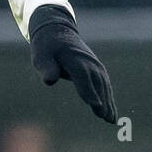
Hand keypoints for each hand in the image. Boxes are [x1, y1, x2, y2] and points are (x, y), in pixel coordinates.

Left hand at [28, 4, 116, 123]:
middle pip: (97, 84)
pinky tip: (110, 112)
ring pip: (104, 86)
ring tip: (111, 120)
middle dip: (103, 102)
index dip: (90, 92)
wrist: (56, 31)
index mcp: (75, 60)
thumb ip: (46, 68)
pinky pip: (105, 84)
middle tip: (107, 119)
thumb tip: (49, 81)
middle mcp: (89, 62)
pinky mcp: (97, 68)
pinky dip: (109, 97)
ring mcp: (95, 65)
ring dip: (109, 102)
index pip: (84, 78)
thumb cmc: (46, 47)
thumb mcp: (41, 56)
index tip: (97, 107)